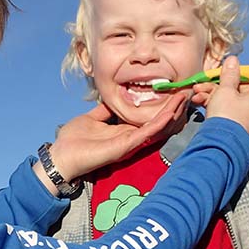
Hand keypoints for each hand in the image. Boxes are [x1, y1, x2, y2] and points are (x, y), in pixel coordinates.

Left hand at [33, 93, 188, 195]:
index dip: (160, 106)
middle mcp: (130, 138)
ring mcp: (129, 143)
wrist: (62, 156)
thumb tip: (113, 98)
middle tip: (186, 92)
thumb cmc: (73, 141)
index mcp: (123, 131)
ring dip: (171, 112)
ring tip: (184, 98)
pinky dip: (159, 122)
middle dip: (172, 107)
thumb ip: (104, 111)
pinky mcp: (126, 146)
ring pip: (156, 127)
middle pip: (157, 122)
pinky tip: (170, 111)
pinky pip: (147, 133)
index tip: (172, 92)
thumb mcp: (91, 119)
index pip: (146, 118)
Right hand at [192, 56, 248, 136]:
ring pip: (233, 101)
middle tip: (212, 80)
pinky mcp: (237, 128)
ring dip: (215, 94)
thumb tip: (233, 60)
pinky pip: (228, 112)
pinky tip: (200, 102)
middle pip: (245, 91)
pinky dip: (216, 105)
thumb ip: (229, 74)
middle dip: (225, 84)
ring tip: (199, 92)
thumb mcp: (225, 90)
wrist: (219, 144)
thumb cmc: (227, 115)